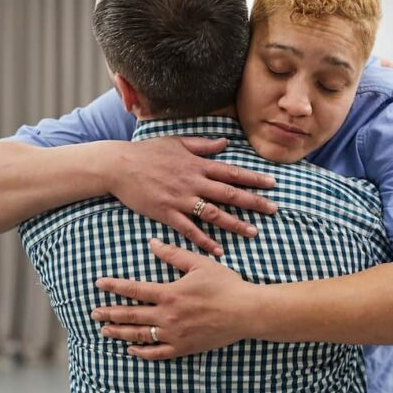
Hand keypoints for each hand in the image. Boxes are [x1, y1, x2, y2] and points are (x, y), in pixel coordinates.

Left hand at [93, 238, 255, 359]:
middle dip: (110, 313)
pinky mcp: (183, 347)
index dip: (114, 287)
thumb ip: (173, 254)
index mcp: (170, 293)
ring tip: (105, 331)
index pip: (134, 290)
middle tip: (94, 313)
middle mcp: (167, 316)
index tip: (99, 284)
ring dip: (119, 333)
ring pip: (139, 335)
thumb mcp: (199, 264)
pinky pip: (157, 352)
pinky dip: (141, 352)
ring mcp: (174, 334)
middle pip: (131, 315)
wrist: (246, 312)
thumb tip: (151, 243)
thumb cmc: (225, 285)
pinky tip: (131, 349)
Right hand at [107, 137, 276, 255]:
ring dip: (235, 224)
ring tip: (253, 232)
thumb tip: (226, 142)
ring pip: (214, 213)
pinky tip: (219, 250)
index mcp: (197, 164)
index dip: (254, 178)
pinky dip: (205, 241)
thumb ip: (203, 144)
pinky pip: (190, 230)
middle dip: (254, 202)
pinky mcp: (167, 213)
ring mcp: (180, 199)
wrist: (119, 166)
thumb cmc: (147, 152)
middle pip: (230, 193)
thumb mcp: (177, 142)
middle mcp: (193, 182)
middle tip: (274, 209)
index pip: (232, 172)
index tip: (273, 183)